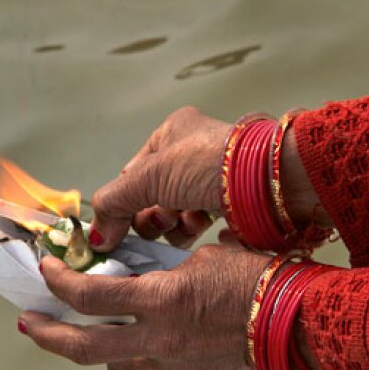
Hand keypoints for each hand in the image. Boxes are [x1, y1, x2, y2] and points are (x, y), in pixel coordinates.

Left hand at [19, 244, 271, 369]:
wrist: (306, 325)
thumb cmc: (266, 280)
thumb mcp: (209, 257)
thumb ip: (169, 269)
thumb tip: (150, 272)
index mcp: (161, 299)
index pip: (89, 296)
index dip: (59, 283)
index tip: (47, 272)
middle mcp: (160, 340)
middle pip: (84, 347)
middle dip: (49, 336)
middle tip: (30, 324)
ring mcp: (178, 368)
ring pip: (120, 368)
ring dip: (104, 350)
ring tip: (102, 334)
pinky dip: (158, 356)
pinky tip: (175, 340)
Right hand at [89, 106, 230, 250]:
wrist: (272, 181)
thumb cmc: (210, 164)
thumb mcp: (151, 177)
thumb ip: (115, 203)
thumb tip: (96, 237)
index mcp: (172, 132)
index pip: (133, 174)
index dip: (125, 201)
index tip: (118, 228)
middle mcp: (191, 152)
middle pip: (152, 197)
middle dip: (154, 215)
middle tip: (163, 221)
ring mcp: (212, 177)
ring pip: (175, 213)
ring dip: (175, 225)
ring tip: (186, 223)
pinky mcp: (230, 202)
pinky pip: (199, 222)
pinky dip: (196, 229)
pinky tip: (204, 228)